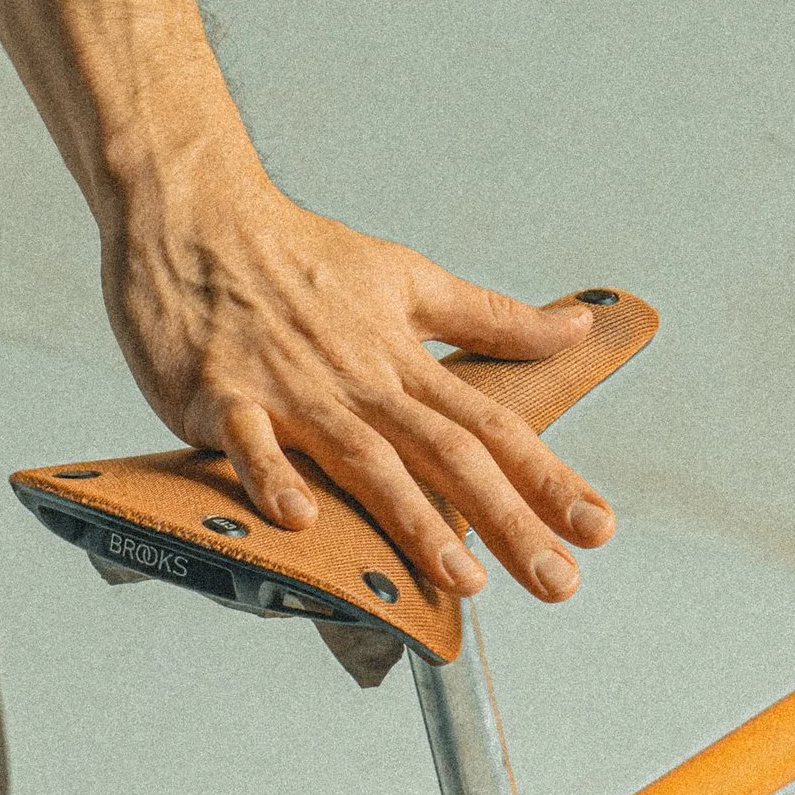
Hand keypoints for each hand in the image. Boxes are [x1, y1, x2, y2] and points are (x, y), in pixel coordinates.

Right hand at [103, 160, 615, 604]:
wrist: (196, 211)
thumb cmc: (298, 253)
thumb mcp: (409, 276)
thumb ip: (491, 318)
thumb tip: (574, 329)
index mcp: (404, 359)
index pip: (491, 424)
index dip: (548, 477)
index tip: (598, 528)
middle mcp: (360, 379)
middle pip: (446, 455)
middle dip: (507, 520)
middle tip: (558, 583)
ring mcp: (292, 389)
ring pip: (364, 458)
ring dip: (414, 519)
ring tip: (462, 577)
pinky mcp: (222, 393)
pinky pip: (249, 440)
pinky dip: (272, 477)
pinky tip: (298, 520)